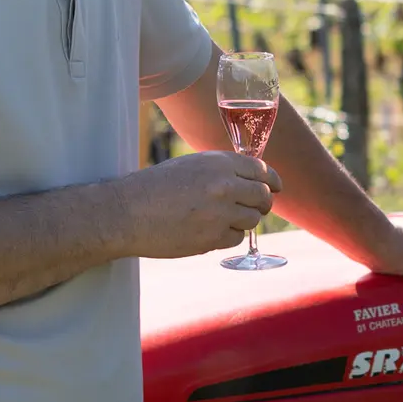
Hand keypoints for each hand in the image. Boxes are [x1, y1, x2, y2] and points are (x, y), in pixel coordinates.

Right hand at [121, 151, 281, 258]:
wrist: (127, 212)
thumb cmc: (154, 187)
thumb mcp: (190, 166)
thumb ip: (221, 171)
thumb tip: (249, 182)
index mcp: (219, 163)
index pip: (261, 170)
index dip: (272, 180)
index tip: (275, 187)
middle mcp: (224, 185)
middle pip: (263, 196)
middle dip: (263, 203)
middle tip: (257, 207)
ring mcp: (220, 213)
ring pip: (252, 219)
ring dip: (244, 220)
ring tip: (224, 218)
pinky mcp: (212, 238)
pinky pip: (236, 238)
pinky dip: (229, 236)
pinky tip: (211, 231)